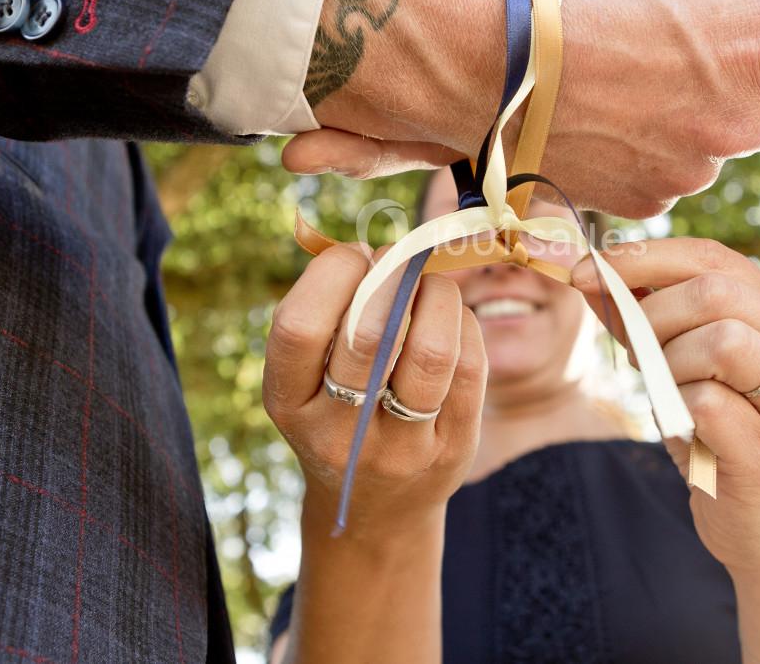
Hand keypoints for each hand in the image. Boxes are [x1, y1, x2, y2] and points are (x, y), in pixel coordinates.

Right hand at [262, 244, 486, 535]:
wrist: (377, 509)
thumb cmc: (339, 413)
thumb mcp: (308, 379)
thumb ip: (330, 315)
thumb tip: (380, 249)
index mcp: (288, 403)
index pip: (299, 326)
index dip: (332, 274)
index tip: (354, 257)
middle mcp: (339, 433)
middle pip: (370, 335)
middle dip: (393, 275)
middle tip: (399, 258)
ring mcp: (399, 448)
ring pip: (432, 350)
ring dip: (438, 294)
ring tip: (430, 283)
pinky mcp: (452, 449)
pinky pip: (471, 367)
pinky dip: (466, 324)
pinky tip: (453, 318)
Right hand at [286, 0, 759, 216]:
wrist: (477, 50)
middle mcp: (745, 122)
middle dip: (754, 87)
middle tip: (693, 45)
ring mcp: (692, 168)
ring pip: (719, 144)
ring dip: (693, 116)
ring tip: (630, 70)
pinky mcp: (640, 199)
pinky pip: (666, 174)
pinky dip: (646, 147)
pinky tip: (602, 107)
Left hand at [571, 238, 759, 573]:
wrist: (754, 519)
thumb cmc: (714, 428)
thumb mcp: (676, 358)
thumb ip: (638, 313)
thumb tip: (589, 270)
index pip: (712, 257)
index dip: (643, 258)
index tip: (587, 271)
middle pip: (717, 292)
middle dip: (652, 315)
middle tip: (634, 350)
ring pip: (721, 341)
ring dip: (670, 364)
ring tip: (670, 391)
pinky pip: (705, 403)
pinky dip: (677, 410)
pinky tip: (686, 428)